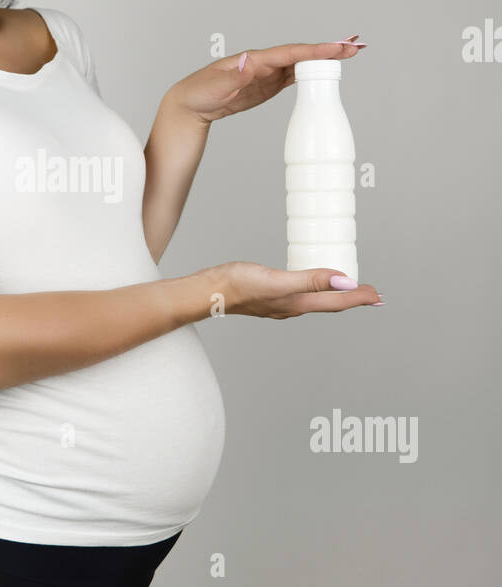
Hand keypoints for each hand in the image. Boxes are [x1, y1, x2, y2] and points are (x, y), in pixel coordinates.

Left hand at [171, 37, 366, 125]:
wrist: (190, 105)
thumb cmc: (199, 93)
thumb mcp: (215, 87)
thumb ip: (235, 77)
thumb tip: (251, 65)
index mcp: (253, 60)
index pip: (290, 53)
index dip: (314, 50)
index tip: (336, 48)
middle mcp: (264, 63)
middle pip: (302, 54)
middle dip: (329, 50)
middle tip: (356, 47)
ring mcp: (267, 74)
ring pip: (301, 64)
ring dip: (325, 60)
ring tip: (350, 55)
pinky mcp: (267, 86)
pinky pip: (294, 77)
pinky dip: (312, 72)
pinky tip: (328, 71)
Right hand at [197, 262, 381, 318]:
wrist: (208, 291)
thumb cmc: (237, 285)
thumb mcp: (278, 280)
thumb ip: (311, 280)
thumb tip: (345, 282)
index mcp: (298, 303)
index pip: (337, 301)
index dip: (360, 297)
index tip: (378, 295)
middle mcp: (293, 306)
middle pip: (332, 304)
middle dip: (354, 300)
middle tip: (373, 296)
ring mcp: (282, 303)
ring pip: (318, 301)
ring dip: (337, 297)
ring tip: (350, 292)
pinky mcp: (271, 295)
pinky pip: (303, 294)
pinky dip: (317, 290)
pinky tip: (313, 284)